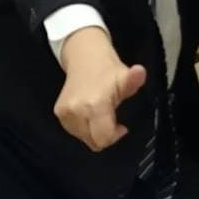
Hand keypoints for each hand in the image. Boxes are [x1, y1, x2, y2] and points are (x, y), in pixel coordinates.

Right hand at [54, 27, 145, 151]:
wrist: (84, 56)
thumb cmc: (108, 69)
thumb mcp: (124, 75)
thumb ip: (133, 80)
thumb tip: (140, 72)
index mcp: (94, 104)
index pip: (103, 138)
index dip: (115, 136)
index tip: (121, 125)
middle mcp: (76, 111)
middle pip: (93, 142)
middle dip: (105, 135)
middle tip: (111, 117)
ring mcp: (65, 112)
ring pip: (83, 138)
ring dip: (94, 131)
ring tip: (100, 113)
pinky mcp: (58, 112)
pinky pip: (74, 131)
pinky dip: (84, 127)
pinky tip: (89, 113)